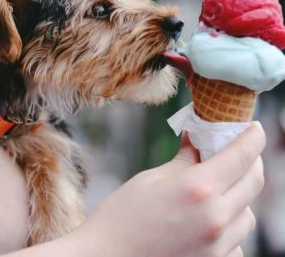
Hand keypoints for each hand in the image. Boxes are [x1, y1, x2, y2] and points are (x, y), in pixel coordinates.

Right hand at [0, 123, 264, 256]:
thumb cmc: (120, 218)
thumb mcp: (149, 180)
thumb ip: (182, 162)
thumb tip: (197, 142)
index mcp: (198, 188)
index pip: (242, 155)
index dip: (252, 137)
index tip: (253, 128)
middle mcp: (216, 218)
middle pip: (254, 182)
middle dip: (249, 163)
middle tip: (236, 153)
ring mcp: (218, 245)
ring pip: (247, 214)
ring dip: (238, 197)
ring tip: (215, 191)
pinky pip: (236, 240)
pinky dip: (227, 227)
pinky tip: (205, 221)